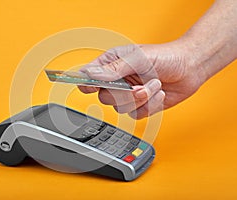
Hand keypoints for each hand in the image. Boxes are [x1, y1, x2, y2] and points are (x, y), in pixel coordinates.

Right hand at [78, 41, 205, 118]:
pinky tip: (159, 93)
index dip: (87, 83)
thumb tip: (92, 74)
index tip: (94, 86)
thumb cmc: (166, 56)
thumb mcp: (138, 58)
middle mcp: (118, 80)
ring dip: (142, 99)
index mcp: (112, 64)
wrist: (190, 68)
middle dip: (125, 94)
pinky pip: (137, 115)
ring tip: (155, 85)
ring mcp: (129, 94)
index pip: (89, 76)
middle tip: (139, 85)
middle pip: (105, 98)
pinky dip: (150, 106)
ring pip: (121, 109)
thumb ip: (114, 68)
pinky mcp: (141, 105)